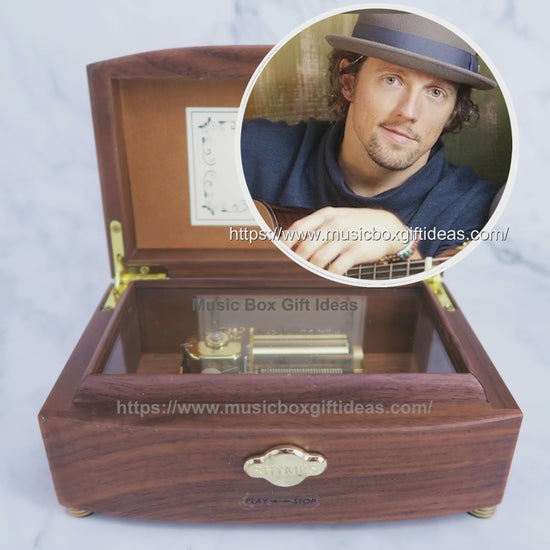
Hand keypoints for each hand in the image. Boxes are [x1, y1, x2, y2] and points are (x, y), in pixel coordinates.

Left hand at [280, 207, 417, 274]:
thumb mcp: (335, 219)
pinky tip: (328, 276)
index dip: (285, 243)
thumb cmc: (355, 225)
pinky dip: (329, 275)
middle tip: (294, 269)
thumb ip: (314, 228)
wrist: (388, 227)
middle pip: (305, 246)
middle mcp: (335, 224)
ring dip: (311, 270)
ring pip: (319, 259)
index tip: (279, 254)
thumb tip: (288, 243)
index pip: (298, 228)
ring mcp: (347, 237)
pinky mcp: (358, 251)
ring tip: (310, 274)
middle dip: (297, 261)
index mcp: (326, 215)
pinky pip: (336, 268)